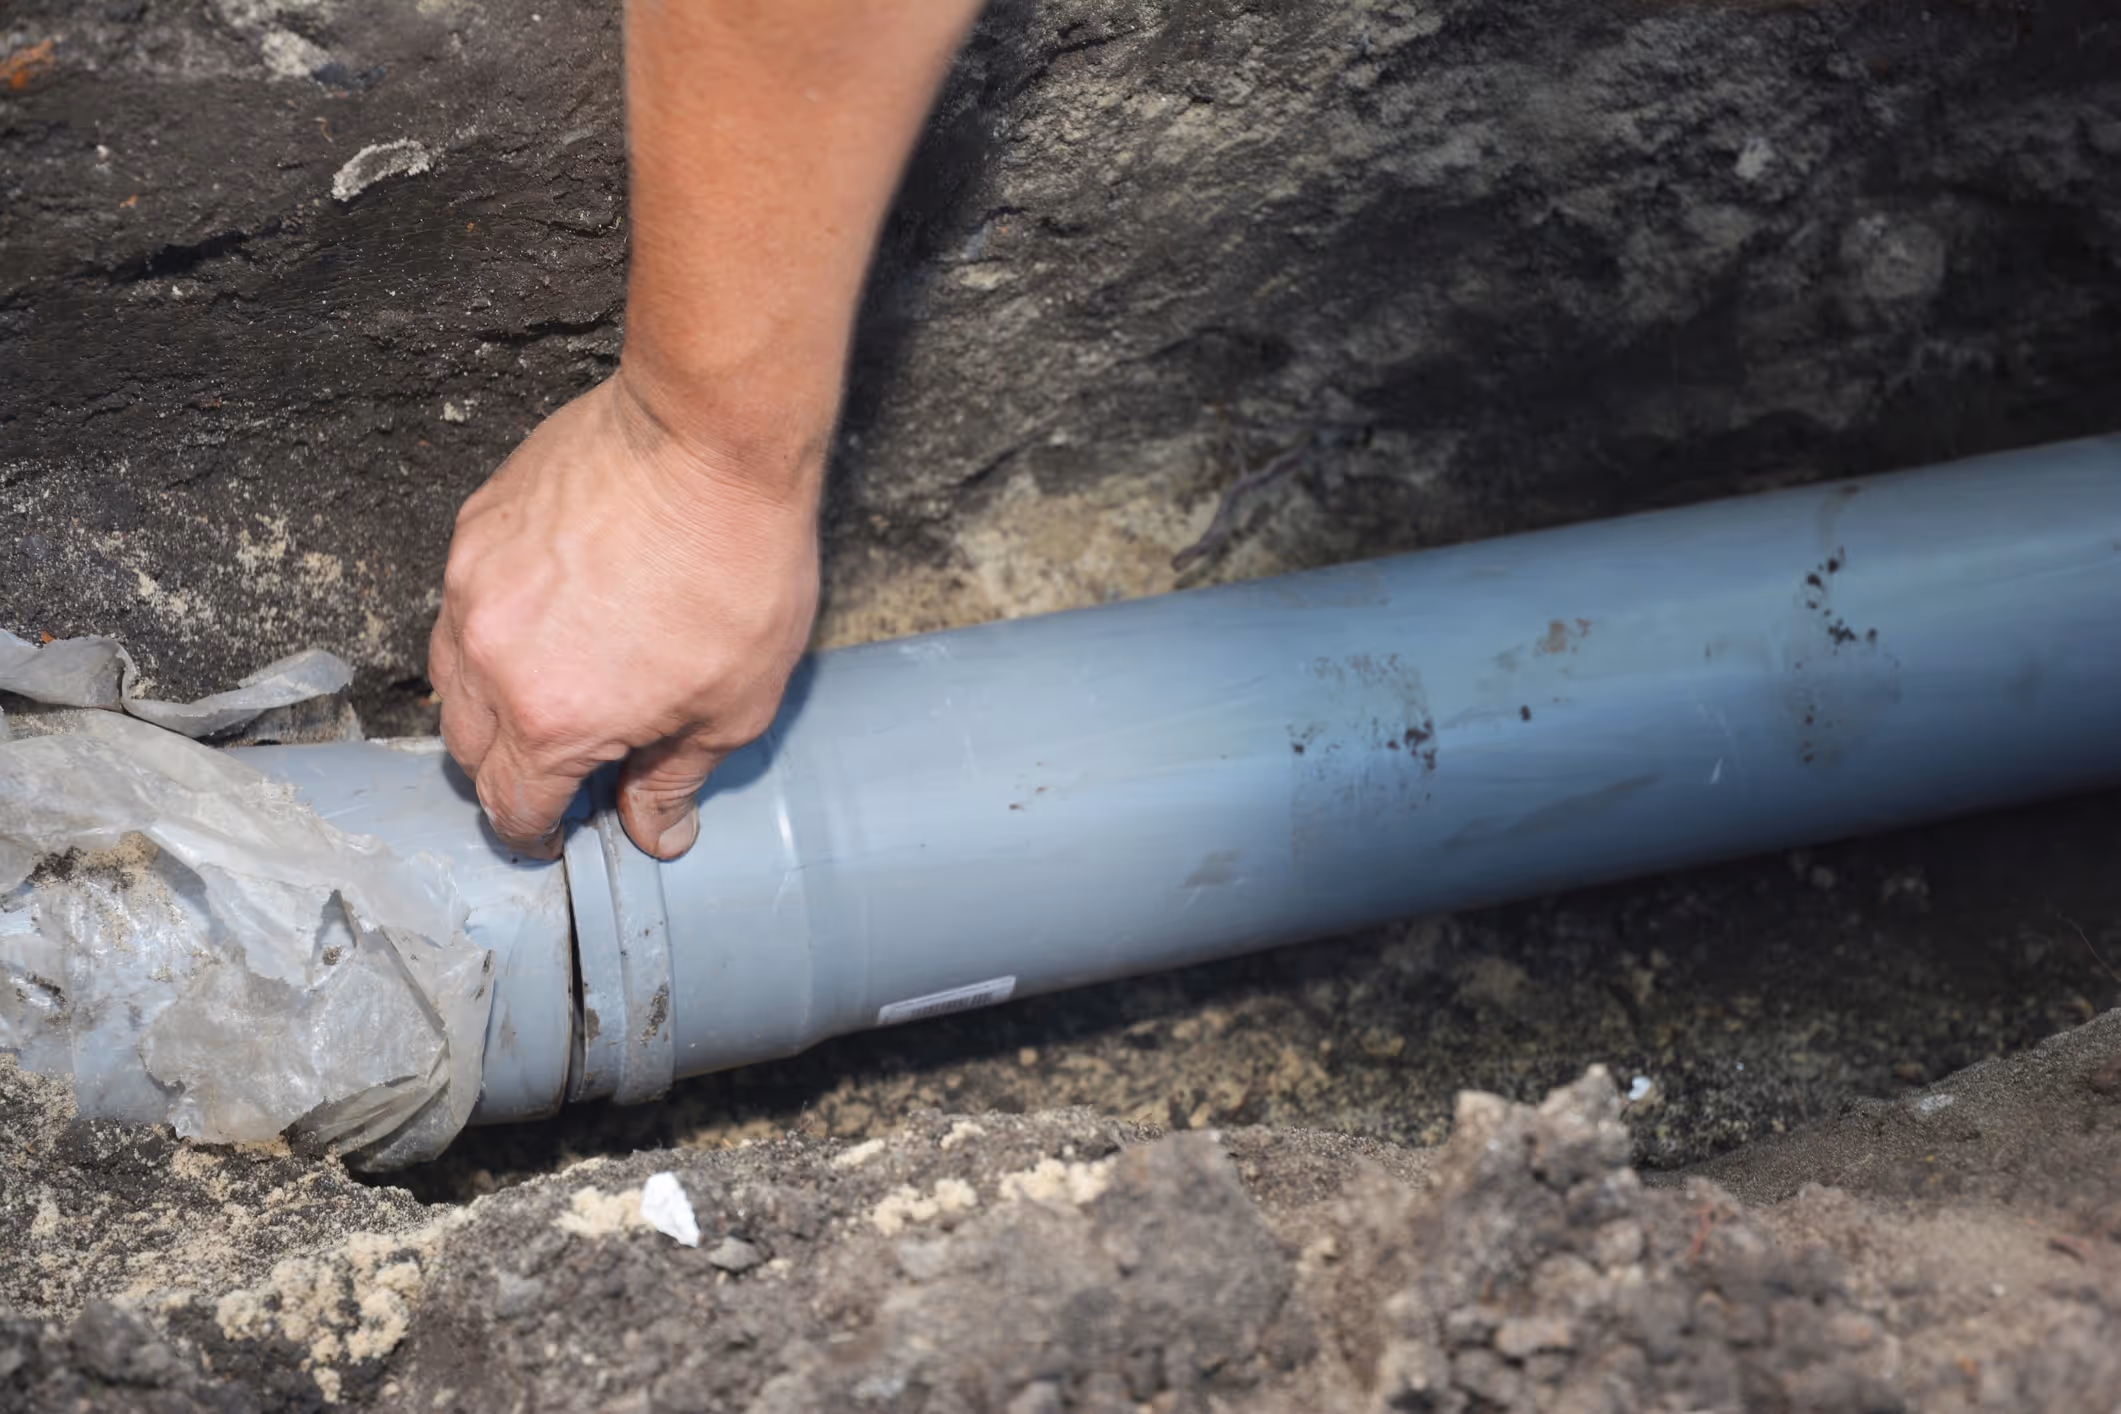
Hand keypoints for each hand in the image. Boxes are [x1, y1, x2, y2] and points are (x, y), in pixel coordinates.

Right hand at [428, 369, 820, 859]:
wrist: (709, 439)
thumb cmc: (737, 568)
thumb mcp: (735, 704)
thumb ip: (676, 779)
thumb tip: (655, 834)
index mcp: (554, 720)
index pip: (511, 807)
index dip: (534, 833)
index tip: (556, 832)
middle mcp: (492, 659)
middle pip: (467, 749)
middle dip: (508, 771)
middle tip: (560, 764)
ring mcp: (473, 586)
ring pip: (450, 676)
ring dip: (490, 702)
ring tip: (550, 691)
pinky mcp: (475, 527)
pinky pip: (463, 602)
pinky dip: (492, 628)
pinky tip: (548, 614)